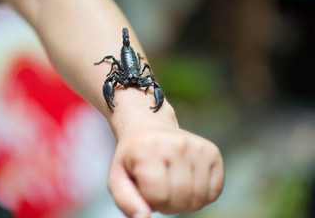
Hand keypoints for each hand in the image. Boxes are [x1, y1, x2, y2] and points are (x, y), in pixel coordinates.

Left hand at [107, 106, 223, 217]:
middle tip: (159, 190)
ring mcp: (197, 147)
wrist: (149, 127)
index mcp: (149, 149)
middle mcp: (176, 144)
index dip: (152, 202)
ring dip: (185, 202)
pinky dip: (201, 196)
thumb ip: (126, 201)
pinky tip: (187, 183)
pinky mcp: (212, 152)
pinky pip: (214, 191)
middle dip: (169, 205)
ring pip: (199, 198)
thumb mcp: (118, 177)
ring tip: (172, 186)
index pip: (159, 197)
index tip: (146, 188)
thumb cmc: (133, 156)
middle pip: (181, 199)